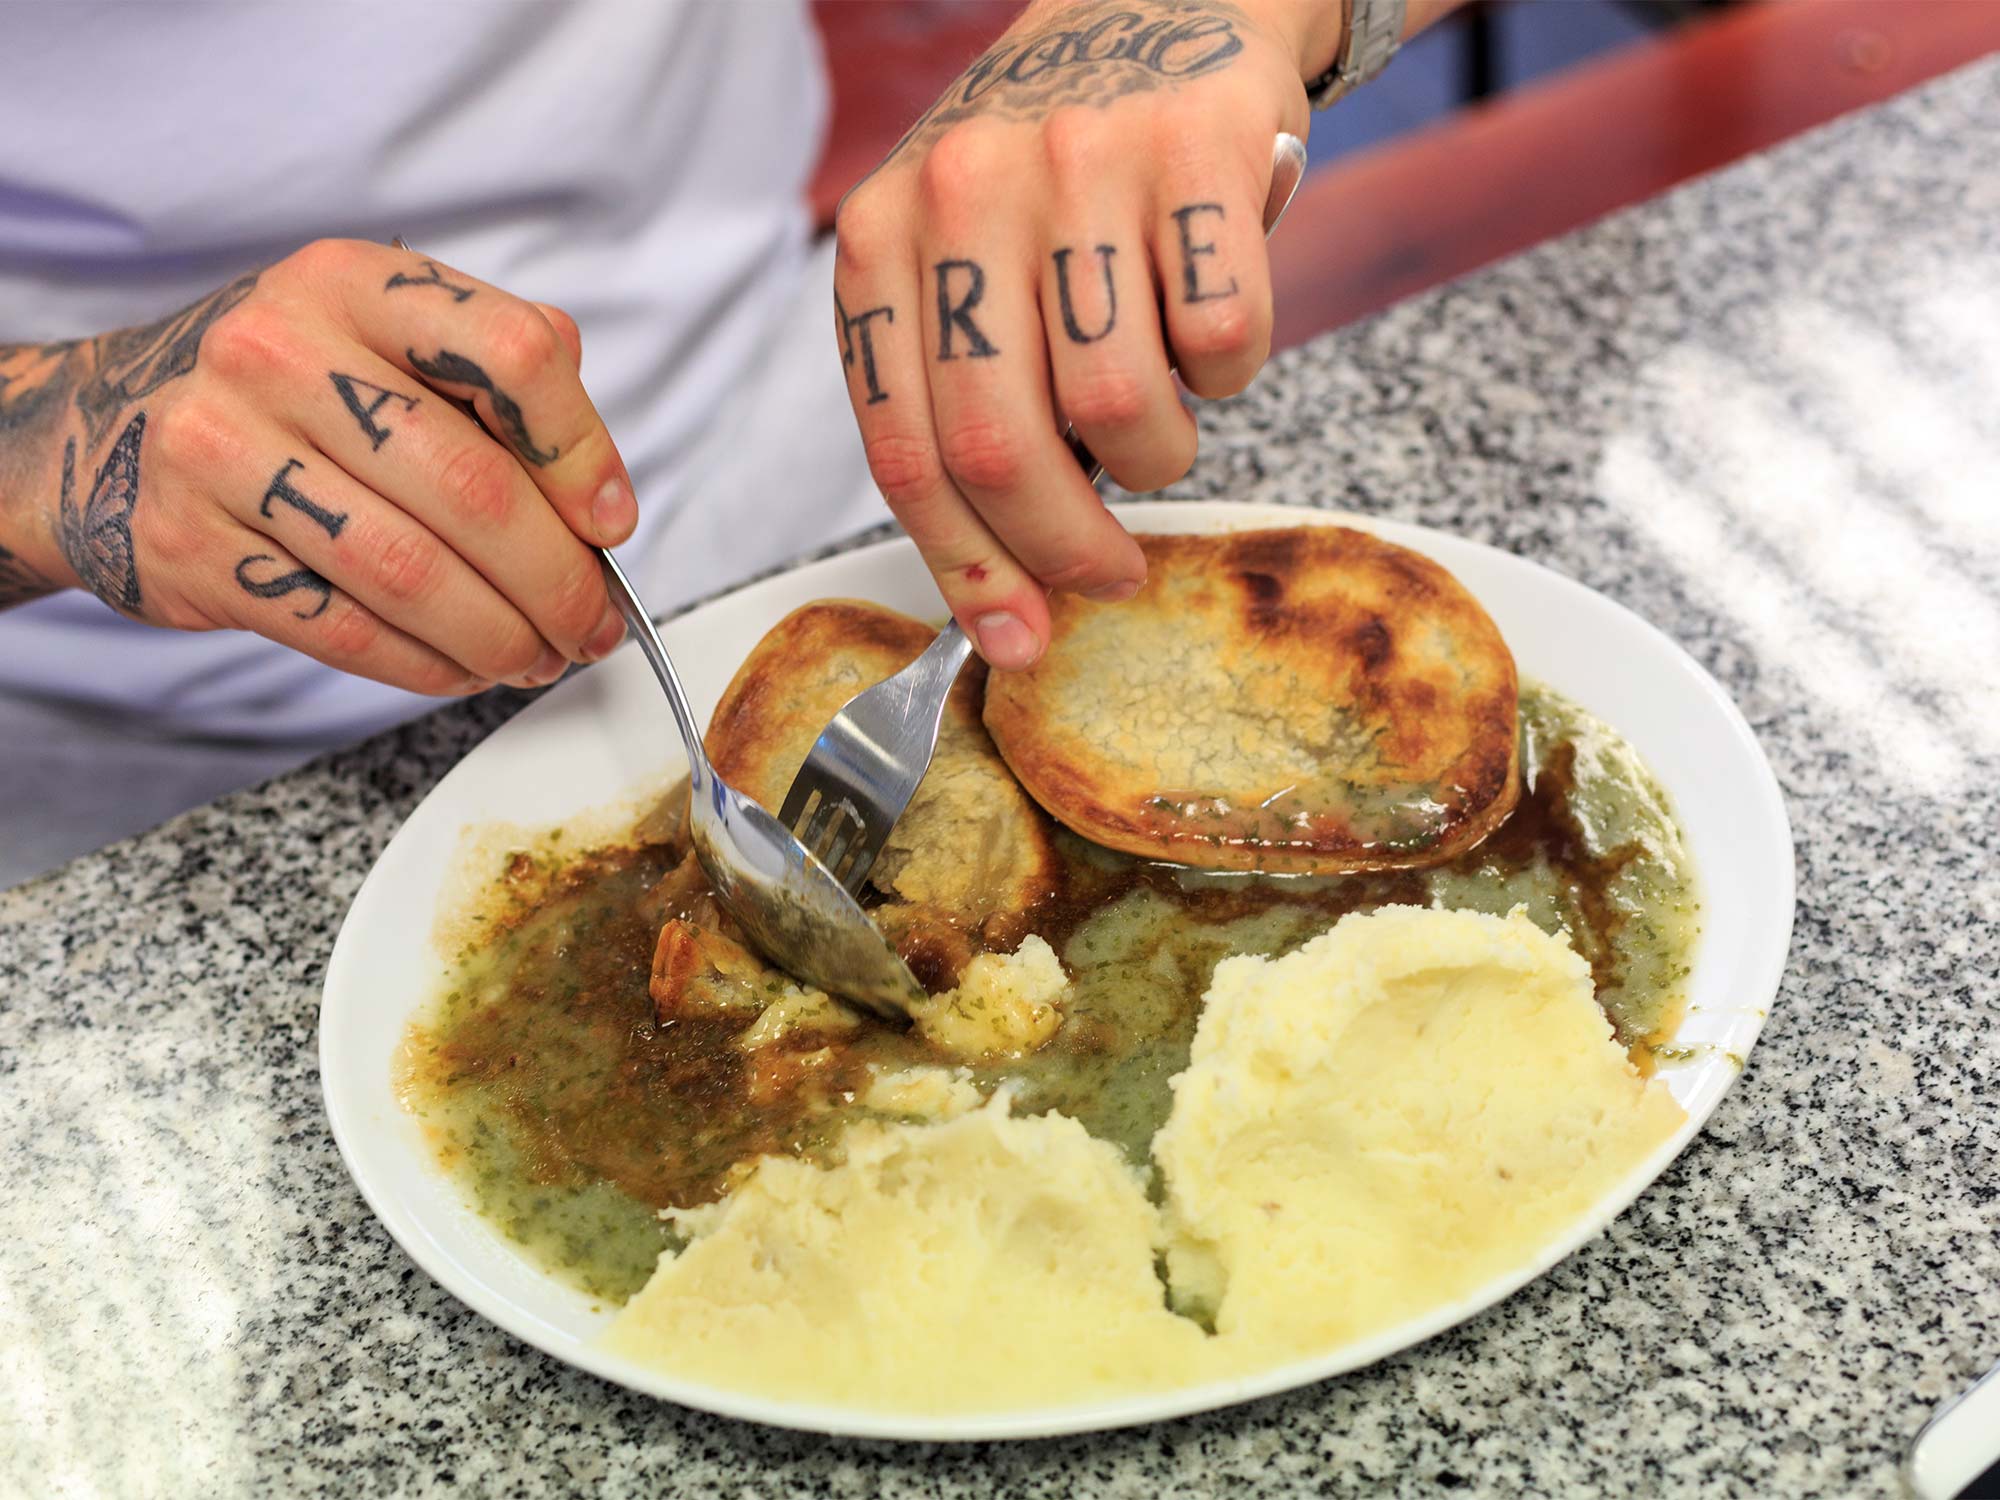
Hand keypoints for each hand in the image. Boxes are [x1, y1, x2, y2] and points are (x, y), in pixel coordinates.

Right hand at [2, 240, 634, 693]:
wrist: (105, 427)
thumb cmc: (293, 389)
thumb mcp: (384, 335)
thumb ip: (499, 383)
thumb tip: (601, 502)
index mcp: (353, 285)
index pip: (511, 355)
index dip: (582, 452)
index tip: (612, 522)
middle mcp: (279, 352)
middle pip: (473, 489)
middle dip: (558, 580)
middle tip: (593, 626)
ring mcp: (222, 448)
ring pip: (411, 572)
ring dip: (500, 636)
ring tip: (540, 657)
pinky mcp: (191, 545)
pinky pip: (343, 627)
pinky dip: (426, 664)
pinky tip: (463, 668)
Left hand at [831, 0, 1320, 668]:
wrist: (1153, 2)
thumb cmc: (1047, 179)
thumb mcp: (954, 264)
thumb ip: (955, 402)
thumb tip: (1003, 603)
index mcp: (880, 240)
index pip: (905, 450)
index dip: (965, 569)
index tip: (1017, 639)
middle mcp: (963, 193)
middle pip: (1001, 446)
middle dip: (1066, 548)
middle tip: (1109, 574)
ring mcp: (1078, 162)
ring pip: (1119, 404)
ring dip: (1156, 454)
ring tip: (1158, 419)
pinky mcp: (1194, 148)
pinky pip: (1220, 337)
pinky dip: (1229, 370)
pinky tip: (1207, 331)